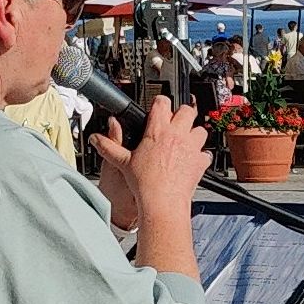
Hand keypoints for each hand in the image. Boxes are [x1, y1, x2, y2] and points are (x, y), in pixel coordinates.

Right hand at [95, 96, 206, 226]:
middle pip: (187, 110)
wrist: (163, 202)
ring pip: (200, 129)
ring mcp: (191, 147)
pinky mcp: (200, 161)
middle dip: (181, 114)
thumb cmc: (145, 183)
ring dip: (193, 133)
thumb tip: (96, 139)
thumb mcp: (123, 162)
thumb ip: (109, 147)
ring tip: (184, 141)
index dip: (160, 102)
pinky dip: (201, 155)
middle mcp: (177, 135)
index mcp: (158, 130)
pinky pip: (206, 153)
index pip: (162, 102)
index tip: (158, 106)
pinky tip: (191, 160)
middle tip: (174, 123)